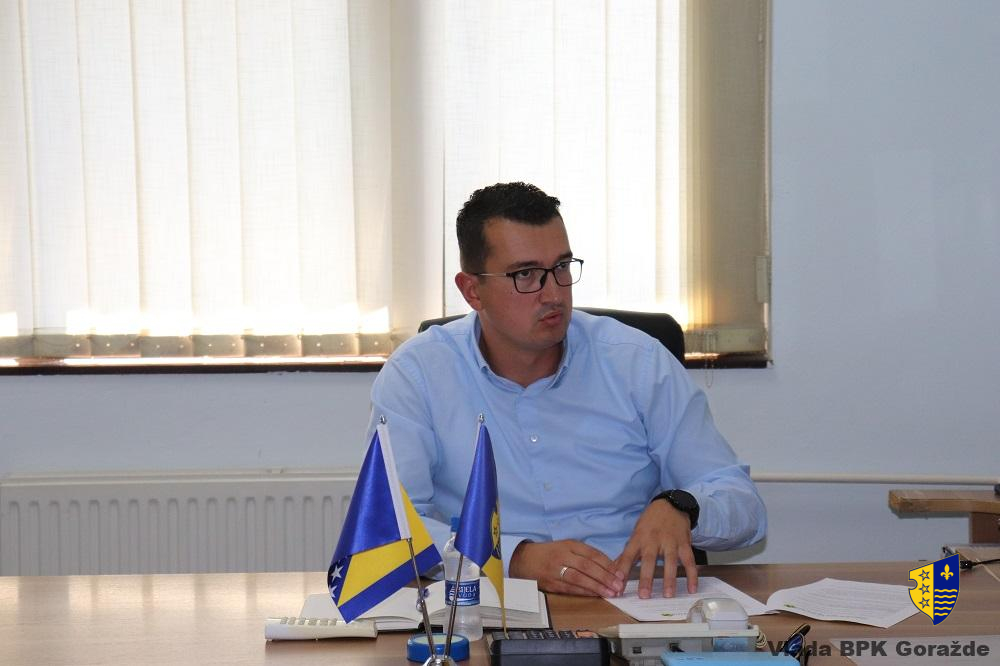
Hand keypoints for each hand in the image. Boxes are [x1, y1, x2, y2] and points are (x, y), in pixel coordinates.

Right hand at [509, 540, 624, 596]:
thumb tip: (609, 566)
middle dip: (605, 577)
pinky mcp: (550, 583)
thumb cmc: (550, 553)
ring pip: (579, 579)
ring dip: (596, 587)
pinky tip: (595, 595)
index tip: (620, 573)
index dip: (607, 564)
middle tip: (618, 585)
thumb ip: (585, 554)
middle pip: (587, 566)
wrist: (524, 559)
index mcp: (569, 544)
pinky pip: (570, 589)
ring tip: (610, 593)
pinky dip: (584, 592)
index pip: (592, 554)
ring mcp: (555, 570)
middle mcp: (562, 555)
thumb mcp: (567, 546)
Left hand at [613, 499, 697, 598]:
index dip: (622, 569)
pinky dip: (691, 575)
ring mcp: (670, 541)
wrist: (671, 504)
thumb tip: (614, 571)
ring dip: (669, 579)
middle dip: (646, 578)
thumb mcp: (635, 534)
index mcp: (638, 538)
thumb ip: (627, 554)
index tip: (618, 584)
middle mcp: (653, 540)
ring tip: (668, 595)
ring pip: (670, 561)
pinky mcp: (684, 543)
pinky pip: (689, 561)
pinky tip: (691, 588)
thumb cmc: (650, 522)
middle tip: (644, 595)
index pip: (628, 555)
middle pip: (649, 560)